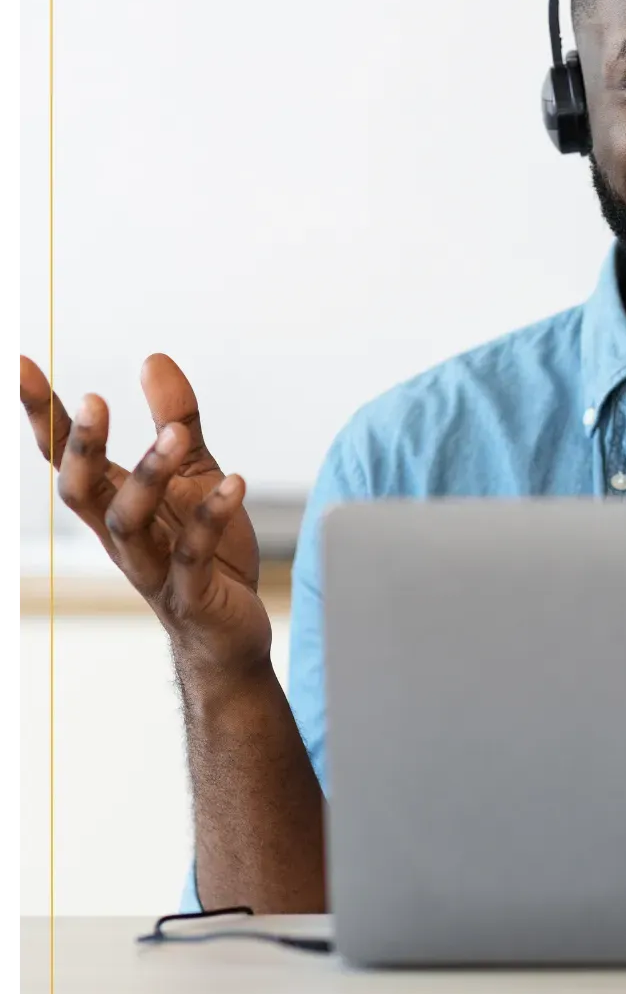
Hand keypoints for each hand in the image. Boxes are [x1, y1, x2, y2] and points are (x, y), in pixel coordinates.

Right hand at [17, 353, 270, 679]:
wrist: (228, 634)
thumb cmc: (205, 552)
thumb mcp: (195, 475)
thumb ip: (176, 421)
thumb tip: (151, 358)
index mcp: (115, 504)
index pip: (66, 456)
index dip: (41, 413)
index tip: (19, 362)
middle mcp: (123, 537)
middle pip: (81, 491)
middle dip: (82, 447)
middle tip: (94, 400)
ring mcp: (152, 567)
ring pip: (128, 524)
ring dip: (148, 477)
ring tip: (175, 436)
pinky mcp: (191, 595)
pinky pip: (190, 556)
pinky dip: (209, 518)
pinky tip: (235, 483)